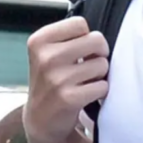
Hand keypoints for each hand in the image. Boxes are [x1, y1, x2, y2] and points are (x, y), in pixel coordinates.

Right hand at [23, 16, 109, 142]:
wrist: (40, 118)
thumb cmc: (51, 78)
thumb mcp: (47, 52)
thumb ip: (69, 38)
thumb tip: (99, 37)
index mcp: (39, 40)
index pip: (80, 23)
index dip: (86, 36)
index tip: (80, 49)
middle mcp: (45, 57)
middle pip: (96, 39)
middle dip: (99, 53)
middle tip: (88, 65)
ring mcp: (56, 78)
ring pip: (102, 64)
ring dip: (99, 74)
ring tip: (84, 82)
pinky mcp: (69, 98)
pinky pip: (102, 86)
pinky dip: (100, 91)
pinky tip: (86, 95)